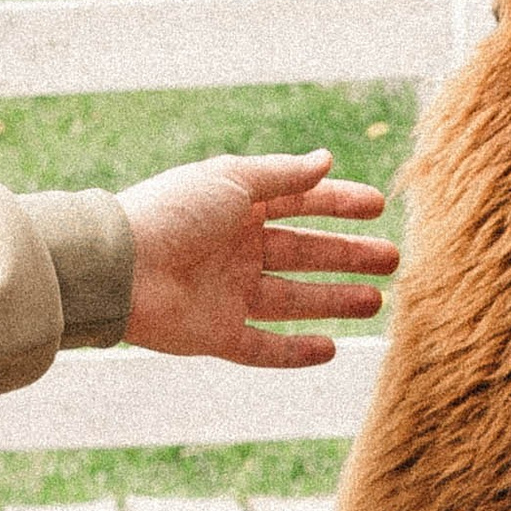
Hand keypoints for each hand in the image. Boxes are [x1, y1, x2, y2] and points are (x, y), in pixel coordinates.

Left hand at [117, 148, 398, 367]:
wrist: (119, 267)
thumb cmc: (172, 212)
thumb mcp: (232, 180)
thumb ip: (282, 175)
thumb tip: (326, 160)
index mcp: (236, 208)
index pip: (298, 203)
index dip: (337, 204)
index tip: (377, 207)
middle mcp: (234, 249)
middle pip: (303, 253)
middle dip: (347, 256)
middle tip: (392, 258)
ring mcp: (226, 293)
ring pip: (292, 299)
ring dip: (334, 300)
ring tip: (376, 300)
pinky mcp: (215, 334)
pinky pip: (263, 346)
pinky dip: (295, 350)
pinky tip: (332, 347)